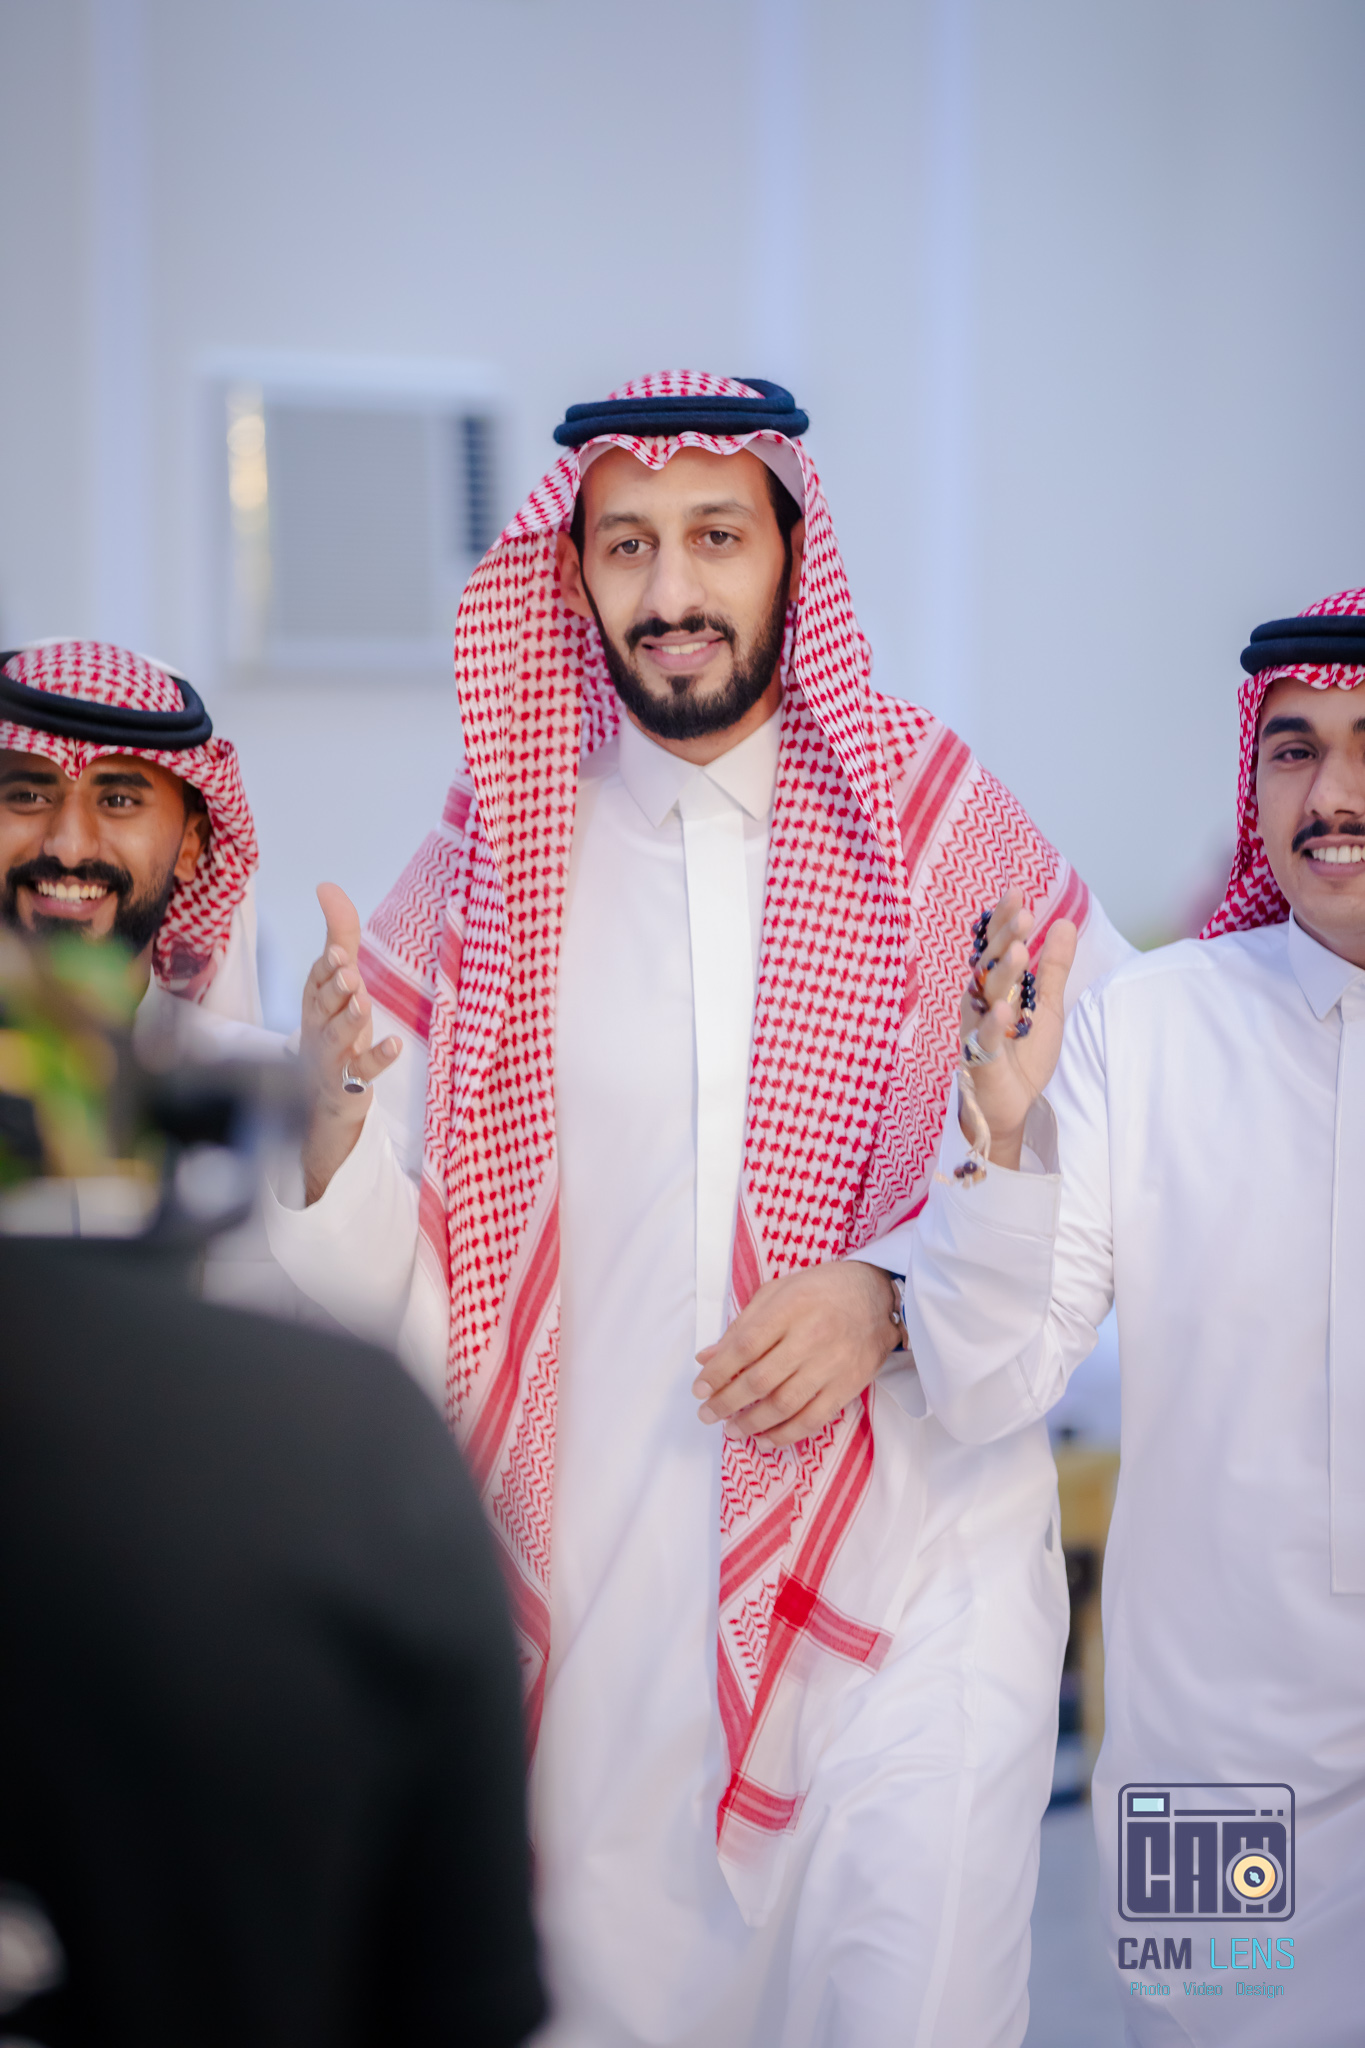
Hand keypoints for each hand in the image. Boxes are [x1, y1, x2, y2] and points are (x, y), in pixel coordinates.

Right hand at [299, 882, 400, 1204]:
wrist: (322, 1097)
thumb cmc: (333, 1028)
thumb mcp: (337, 981)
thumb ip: (339, 933)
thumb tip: (327, 886)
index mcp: (315, 999)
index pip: (318, 977)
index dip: (328, 966)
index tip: (341, 950)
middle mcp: (319, 1025)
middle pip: (324, 1004)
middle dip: (335, 988)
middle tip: (348, 972)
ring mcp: (332, 1056)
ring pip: (339, 1036)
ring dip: (350, 1019)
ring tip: (363, 1003)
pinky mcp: (350, 1082)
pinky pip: (362, 1072)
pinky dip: (378, 1059)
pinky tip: (394, 1044)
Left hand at [690, 1260, 905, 1449]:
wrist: (877, 1296)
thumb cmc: (821, 1289)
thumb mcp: (777, 1292)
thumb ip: (742, 1325)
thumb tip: (706, 1358)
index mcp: (790, 1307)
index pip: (745, 1346)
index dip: (718, 1372)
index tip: (699, 1388)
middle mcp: (811, 1337)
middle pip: (761, 1380)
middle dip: (727, 1403)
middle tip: (707, 1414)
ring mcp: (832, 1364)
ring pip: (784, 1405)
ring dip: (751, 1423)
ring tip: (731, 1429)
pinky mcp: (848, 1386)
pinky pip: (813, 1419)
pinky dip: (785, 1435)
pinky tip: (764, 1439)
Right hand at [959, 888, 1074, 1170]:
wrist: (1012, 1104)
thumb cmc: (1022, 1052)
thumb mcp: (1046, 1005)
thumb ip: (1053, 968)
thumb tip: (1065, 923)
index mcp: (996, 984)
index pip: (996, 945)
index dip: (1004, 920)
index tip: (1017, 892)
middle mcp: (981, 1000)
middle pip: (989, 962)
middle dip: (1003, 936)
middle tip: (1022, 913)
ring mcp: (976, 1027)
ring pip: (986, 994)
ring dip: (1002, 972)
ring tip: (1019, 951)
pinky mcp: (979, 1057)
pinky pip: (983, 1038)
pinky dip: (992, 1024)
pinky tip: (1005, 1008)